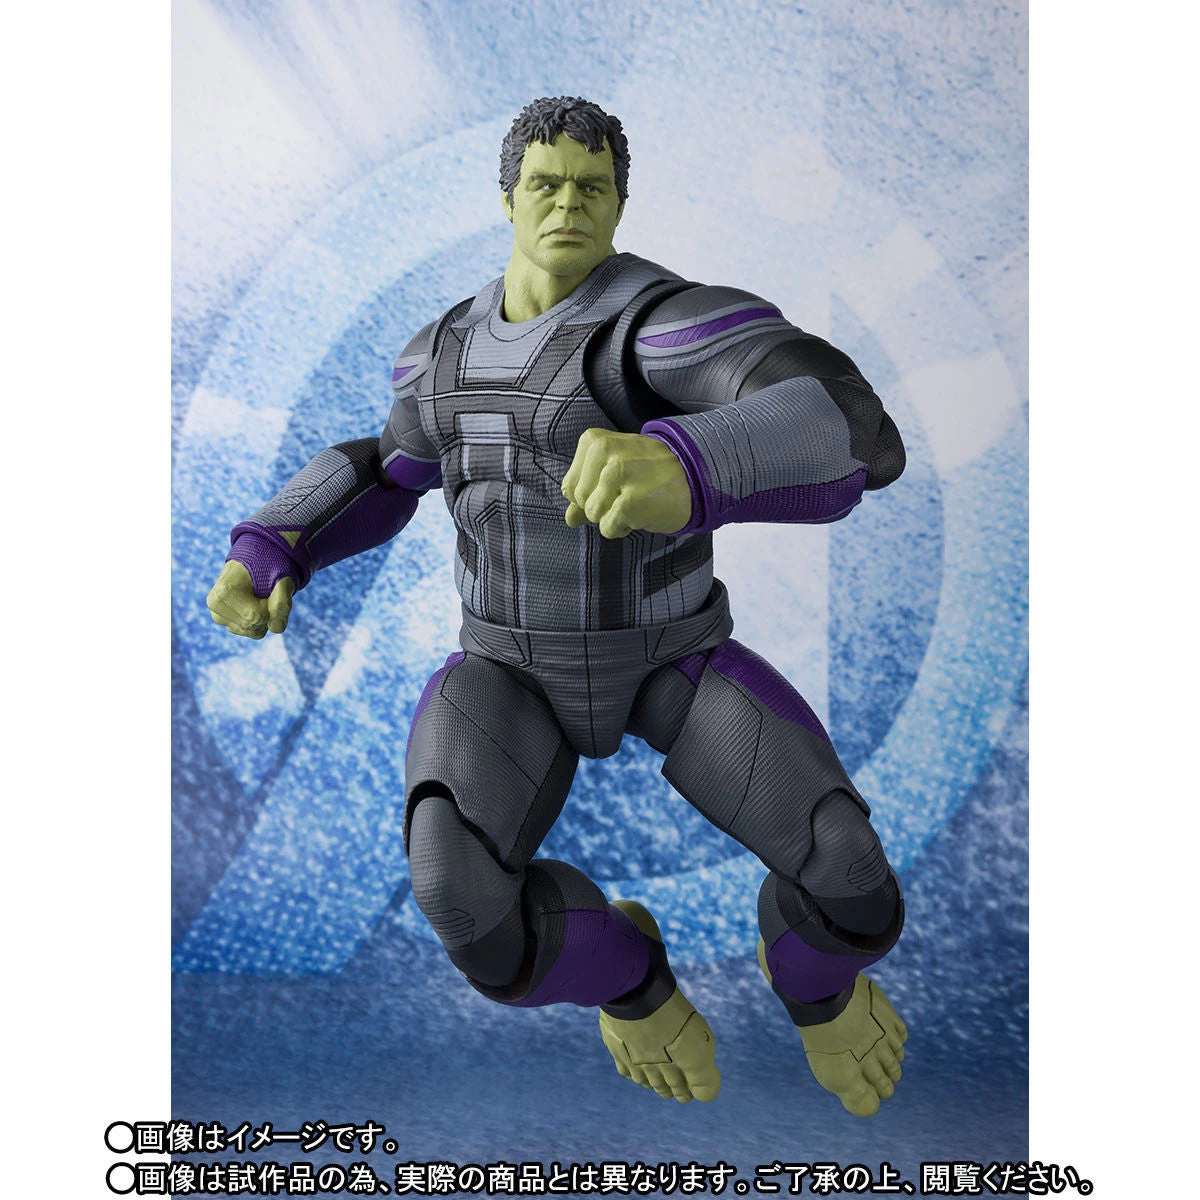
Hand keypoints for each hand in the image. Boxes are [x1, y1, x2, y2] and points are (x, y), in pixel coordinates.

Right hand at [206, 560, 294, 639]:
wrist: (255, 563)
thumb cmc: (267, 568)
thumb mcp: (282, 578)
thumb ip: (282, 601)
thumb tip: (276, 628)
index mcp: (224, 591)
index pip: (255, 616)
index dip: (270, 606)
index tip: (268, 590)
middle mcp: (216, 605)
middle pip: (253, 626)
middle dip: (267, 613)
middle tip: (265, 593)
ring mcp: (218, 616)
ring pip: (252, 632)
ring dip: (264, 618)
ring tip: (260, 598)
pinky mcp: (225, 623)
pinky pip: (250, 633)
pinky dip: (259, 622)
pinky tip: (256, 605)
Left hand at [561, 428, 691, 537]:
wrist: (695, 476)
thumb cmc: (652, 473)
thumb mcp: (615, 471)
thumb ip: (587, 492)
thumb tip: (569, 519)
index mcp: (596, 441)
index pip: (570, 486)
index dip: (591, 494)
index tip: (615, 484)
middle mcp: (605, 454)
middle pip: (580, 502)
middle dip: (601, 506)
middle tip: (628, 492)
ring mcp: (618, 476)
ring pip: (593, 515)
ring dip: (613, 517)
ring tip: (636, 501)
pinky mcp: (629, 502)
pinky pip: (608, 528)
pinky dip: (623, 528)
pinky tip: (642, 512)